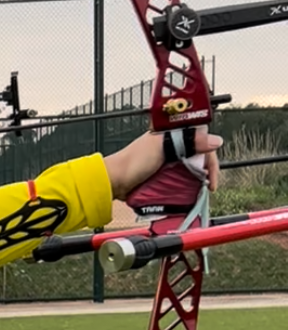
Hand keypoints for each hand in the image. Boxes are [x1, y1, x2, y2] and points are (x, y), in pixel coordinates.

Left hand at [103, 128, 220, 200]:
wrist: (113, 181)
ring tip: (199, 192)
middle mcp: (170, 147)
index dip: (209, 158)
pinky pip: (179, 180)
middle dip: (205, 171)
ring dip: (196, 180)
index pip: (200, 142)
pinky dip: (185, 186)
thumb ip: (187, 142)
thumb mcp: (162, 147)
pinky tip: (187, 193)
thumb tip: (216, 141)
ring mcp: (165, 163)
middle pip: (197, 157)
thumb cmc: (132, 162)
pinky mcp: (161, 176)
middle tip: (207, 186)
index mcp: (170, 135)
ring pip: (189, 170)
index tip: (210, 176)